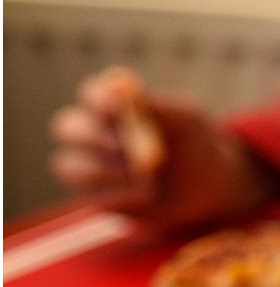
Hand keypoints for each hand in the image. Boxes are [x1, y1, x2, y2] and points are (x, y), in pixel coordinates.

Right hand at [49, 68, 279, 228]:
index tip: (114, 107)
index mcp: (116, 105)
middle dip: (91, 137)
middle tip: (122, 147)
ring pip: (68, 164)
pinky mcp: (94, 196)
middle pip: (66, 127)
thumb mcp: (186, 120)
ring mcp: (89, 165)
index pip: (90, 94)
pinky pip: (88, 195)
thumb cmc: (195, 143)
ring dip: (106, 171)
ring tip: (148, 177)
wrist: (207, 187)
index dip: (96, 99)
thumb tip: (121, 91)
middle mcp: (94, 132)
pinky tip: (147, 194)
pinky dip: (118, 195)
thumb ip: (156, 105)